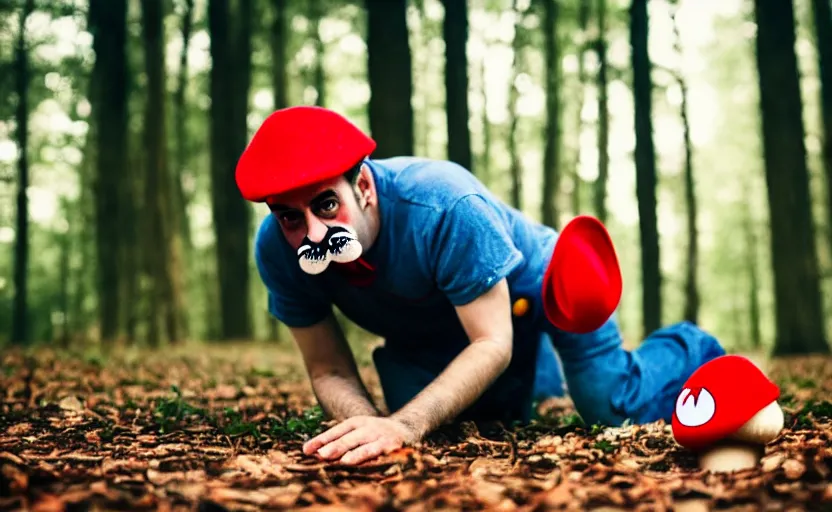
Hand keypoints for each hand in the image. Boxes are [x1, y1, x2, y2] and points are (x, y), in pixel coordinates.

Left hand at [302, 416, 419, 464]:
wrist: (407, 426)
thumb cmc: (375, 433)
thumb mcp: (358, 431)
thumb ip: (340, 440)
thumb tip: (317, 453)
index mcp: (356, 423)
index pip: (336, 431)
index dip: (321, 440)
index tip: (306, 450)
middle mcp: (368, 427)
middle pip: (349, 438)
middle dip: (335, 447)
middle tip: (322, 455)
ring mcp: (381, 436)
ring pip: (366, 446)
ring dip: (355, 454)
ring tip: (344, 461)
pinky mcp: (394, 445)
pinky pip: (384, 453)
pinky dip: (375, 459)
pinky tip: (368, 465)